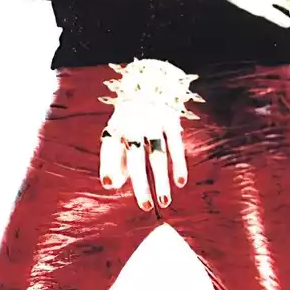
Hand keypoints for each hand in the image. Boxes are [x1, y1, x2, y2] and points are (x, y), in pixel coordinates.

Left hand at [98, 59, 201, 209]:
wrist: (151, 83)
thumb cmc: (129, 120)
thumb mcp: (116, 133)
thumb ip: (113, 160)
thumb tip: (110, 185)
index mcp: (116, 127)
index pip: (110, 148)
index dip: (108, 165)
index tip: (108, 184)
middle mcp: (133, 125)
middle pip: (136, 158)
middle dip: (140, 183)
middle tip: (145, 206)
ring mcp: (153, 123)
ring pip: (158, 155)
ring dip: (161, 180)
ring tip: (163, 201)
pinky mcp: (171, 121)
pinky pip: (176, 145)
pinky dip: (179, 164)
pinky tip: (180, 183)